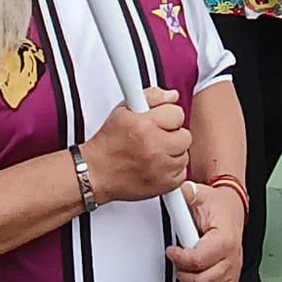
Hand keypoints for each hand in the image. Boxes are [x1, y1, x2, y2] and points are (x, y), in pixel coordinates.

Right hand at [83, 87, 191, 203]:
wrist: (96, 172)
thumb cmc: (108, 144)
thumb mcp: (123, 110)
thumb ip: (151, 97)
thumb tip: (171, 95)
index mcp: (144, 125)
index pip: (177, 113)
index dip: (168, 115)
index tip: (160, 120)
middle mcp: (154, 147)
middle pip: (185, 136)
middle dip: (173, 134)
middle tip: (159, 136)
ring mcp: (160, 168)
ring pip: (184, 155)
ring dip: (173, 153)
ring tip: (156, 151)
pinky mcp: (163, 185)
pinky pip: (181, 174)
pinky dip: (172, 170)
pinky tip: (158, 165)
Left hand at [168, 180, 241, 281]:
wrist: (231, 209)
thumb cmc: (218, 206)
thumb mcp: (201, 194)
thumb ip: (188, 193)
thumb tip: (177, 189)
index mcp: (224, 240)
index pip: (198, 260)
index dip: (180, 258)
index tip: (172, 251)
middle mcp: (231, 259)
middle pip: (203, 281)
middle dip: (184, 273)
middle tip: (178, 261)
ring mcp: (233, 272)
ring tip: (186, 273)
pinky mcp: (232, 280)